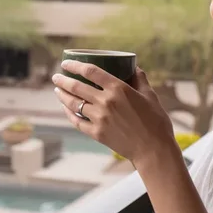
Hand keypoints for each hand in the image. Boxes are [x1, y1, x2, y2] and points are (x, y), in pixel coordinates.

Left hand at [51, 60, 176, 165]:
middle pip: (77, 87)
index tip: (67, 63)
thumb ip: (140, 79)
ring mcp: (99, 118)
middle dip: (63, 80)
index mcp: (118, 88)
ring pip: (74, 103)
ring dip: (63, 95)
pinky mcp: (97, 133)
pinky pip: (77, 121)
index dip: (75, 65)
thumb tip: (133, 67)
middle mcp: (105, 101)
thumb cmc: (155, 121)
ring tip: (57, 90)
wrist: (153, 149)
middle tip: (56, 76)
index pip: (91, 71)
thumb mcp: (150, 95)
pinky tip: (66, 108)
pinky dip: (69, 113)